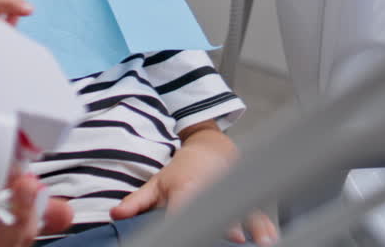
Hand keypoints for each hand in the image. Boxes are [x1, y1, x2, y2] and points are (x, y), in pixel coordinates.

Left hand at [110, 123, 277, 244]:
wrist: (212, 147)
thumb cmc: (182, 170)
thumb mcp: (157, 183)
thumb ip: (137, 202)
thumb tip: (115, 214)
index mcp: (186, 190)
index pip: (184, 211)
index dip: (186, 223)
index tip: (188, 236)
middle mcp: (212, 193)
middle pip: (216, 216)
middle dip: (221, 230)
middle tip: (230, 240)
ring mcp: (232, 196)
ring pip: (241, 215)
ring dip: (248, 229)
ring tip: (259, 243)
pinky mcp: (247, 200)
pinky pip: (257, 215)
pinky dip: (262, 227)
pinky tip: (269, 239)